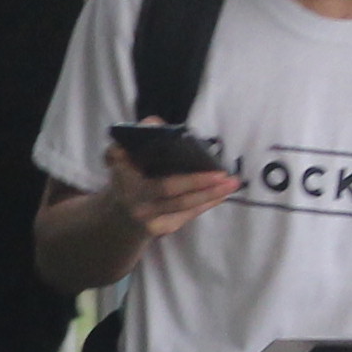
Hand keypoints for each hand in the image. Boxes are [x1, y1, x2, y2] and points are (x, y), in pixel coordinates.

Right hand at [94, 139, 239, 247]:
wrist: (119, 218)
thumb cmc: (126, 179)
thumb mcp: (121, 156)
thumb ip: (137, 136)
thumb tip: (156, 124)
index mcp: (123, 174)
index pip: (138, 164)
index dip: (159, 161)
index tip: (189, 159)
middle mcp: (132, 197)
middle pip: (168, 187)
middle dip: (197, 181)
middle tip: (223, 174)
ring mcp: (146, 216)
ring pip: (181, 204)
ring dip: (209, 194)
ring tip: (232, 184)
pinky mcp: (159, 228)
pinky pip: (186, 215)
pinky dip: (205, 204)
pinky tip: (222, 194)